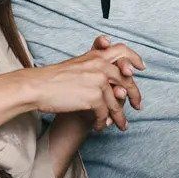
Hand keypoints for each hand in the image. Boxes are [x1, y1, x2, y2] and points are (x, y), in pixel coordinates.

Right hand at [24, 39, 144, 131]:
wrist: (38, 86)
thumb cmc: (52, 78)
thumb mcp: (76, 65)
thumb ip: (94, 67)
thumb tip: (113, 82)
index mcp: (96, 55)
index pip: (122, 50)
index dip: (134, 58)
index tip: (141, 68)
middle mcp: (100, 65)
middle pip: (126, 80)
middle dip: (134, 94)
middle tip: (138, 105)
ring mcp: (98, 81)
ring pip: (116, 101)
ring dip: (119, 116)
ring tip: (121, 125)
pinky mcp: (93, 97)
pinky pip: (104, 113)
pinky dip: (103, 122)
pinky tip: (99, 127)